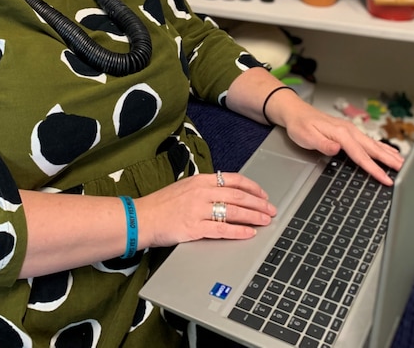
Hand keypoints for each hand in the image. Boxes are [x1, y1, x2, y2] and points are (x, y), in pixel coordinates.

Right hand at [137, 172, 276, 248]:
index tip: (263, 194)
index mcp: (200, 180)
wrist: (141, 218)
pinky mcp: (194, 227)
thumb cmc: (161, 205)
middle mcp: (201, 192)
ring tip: (265, 221)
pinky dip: (239, 231)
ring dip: (253, 217)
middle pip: (238, 196)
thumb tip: (226, 193)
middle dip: (258, 203)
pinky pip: (222, 229)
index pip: (233, 180)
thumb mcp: (184, 187)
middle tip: (271, 209)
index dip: (252, 187)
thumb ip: (204, 189)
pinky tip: (249, 233)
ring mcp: (198, 210)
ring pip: (233, 212)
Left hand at [282, 100, 403, 184]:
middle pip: (373, 148)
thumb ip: (323, 144)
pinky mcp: (349, 132)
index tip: (385, 178)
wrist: (296, 112)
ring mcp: (351, 130)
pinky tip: (388, 151)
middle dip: (389, 161)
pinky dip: (381, 147)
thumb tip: (337, 149)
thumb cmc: (300, 125)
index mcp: (341, 133)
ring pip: (374, 144)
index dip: (374, 168)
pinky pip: (369, 141)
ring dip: (388, 154)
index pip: (361, 155)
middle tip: (404, 171)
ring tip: (402, 162)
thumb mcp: (306, 136)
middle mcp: (349, 130)